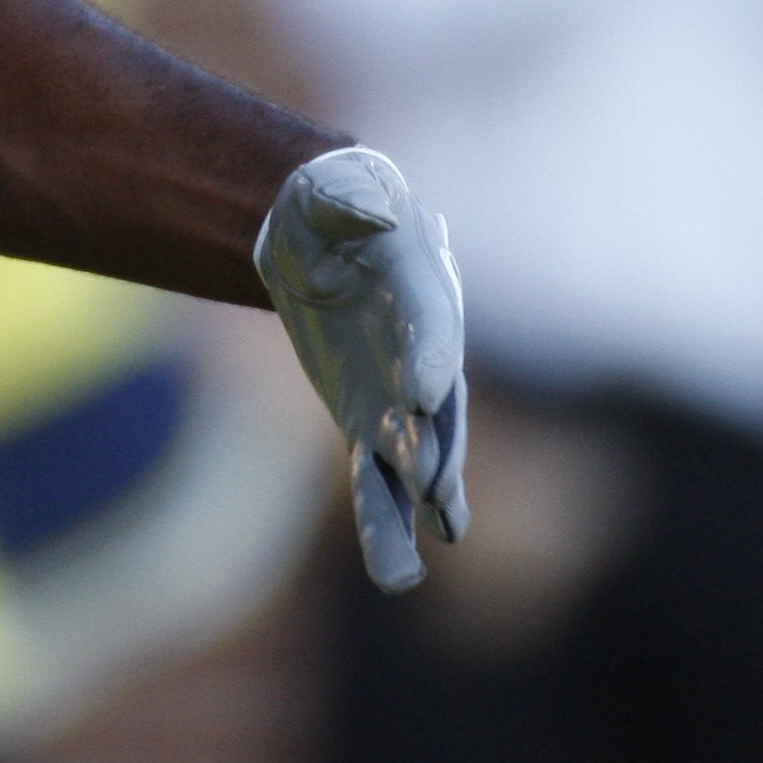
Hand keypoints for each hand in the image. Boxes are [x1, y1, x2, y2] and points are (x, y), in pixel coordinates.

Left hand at [257, 146, 469, 589]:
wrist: (324, 237)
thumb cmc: (336, 205)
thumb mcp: (336, 190)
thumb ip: (354, 198)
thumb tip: (367, 202)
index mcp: (424, 288)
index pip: (434, 327)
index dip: (431, 357)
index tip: (425, 394)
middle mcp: (425, 355)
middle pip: (438, 409)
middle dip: (436, 447)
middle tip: (433, 489)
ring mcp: (399, 397)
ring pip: (413, 461)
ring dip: (414, 509)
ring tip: (413, 565)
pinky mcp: (367, 423)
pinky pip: (375, 478)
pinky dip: (386, 521)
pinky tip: (397, 572)